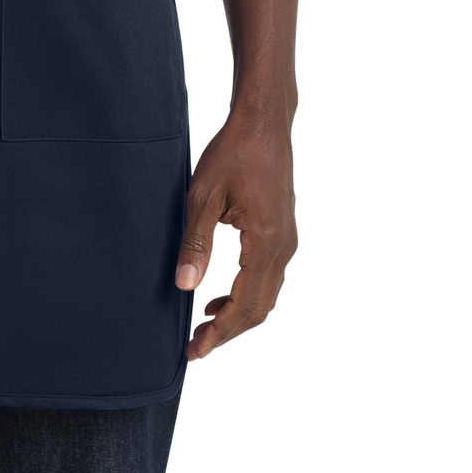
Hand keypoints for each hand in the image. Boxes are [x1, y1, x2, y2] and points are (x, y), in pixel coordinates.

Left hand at [175, 107, 296, 359]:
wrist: (264, 122)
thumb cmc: (233, 152)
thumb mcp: (203, 195)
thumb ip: (195, 243)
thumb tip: (184, 286)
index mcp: (265, 242)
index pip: (244, 305)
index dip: (219, 333)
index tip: (195, 350)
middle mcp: (284, 247)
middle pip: (260, 309)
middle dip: (228, 332)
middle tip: (196, 346)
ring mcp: (287, 240)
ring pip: (267, 296)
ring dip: (238, 315)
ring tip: (205, 325)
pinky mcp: (283, 232)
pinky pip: (269, 277)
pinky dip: (247, 294)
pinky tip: (220, 294)